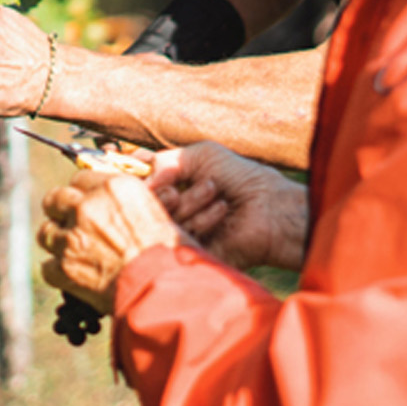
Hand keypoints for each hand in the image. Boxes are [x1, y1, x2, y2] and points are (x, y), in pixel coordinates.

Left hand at [38, 170, 178, 313]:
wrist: (162, 289)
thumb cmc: (170, 254)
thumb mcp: (155, 213)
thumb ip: (127, 204)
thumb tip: (114, 208)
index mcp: (114, 187)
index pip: (81, 177)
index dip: (83, 193)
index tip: (86, 203)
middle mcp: (88, 206)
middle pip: (55, 198)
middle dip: (60, 211)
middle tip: (71, 224)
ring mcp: (73, 237)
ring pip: (46, 232)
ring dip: (57, 241)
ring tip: (73, 252)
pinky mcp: (64, 267)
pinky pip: (47, 266)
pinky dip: (59, 272)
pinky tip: (74, 276)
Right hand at [149, 142, 308, 271]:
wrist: (269, 207)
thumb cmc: (240, 177)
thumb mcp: (202, 155)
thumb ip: (164, 162)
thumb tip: (143, 181)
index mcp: (174, 184)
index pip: (141, 182)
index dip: (138, 178)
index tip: (140, 172)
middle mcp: (174, 208)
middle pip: (146, 204)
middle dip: (165, 193)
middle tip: (180, 189)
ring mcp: (182, 230)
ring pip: (165, 218)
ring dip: (192, 202)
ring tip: (217, 195)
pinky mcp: (192, 250)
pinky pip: (181, 236)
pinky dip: (201, 219)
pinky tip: (222, 212)